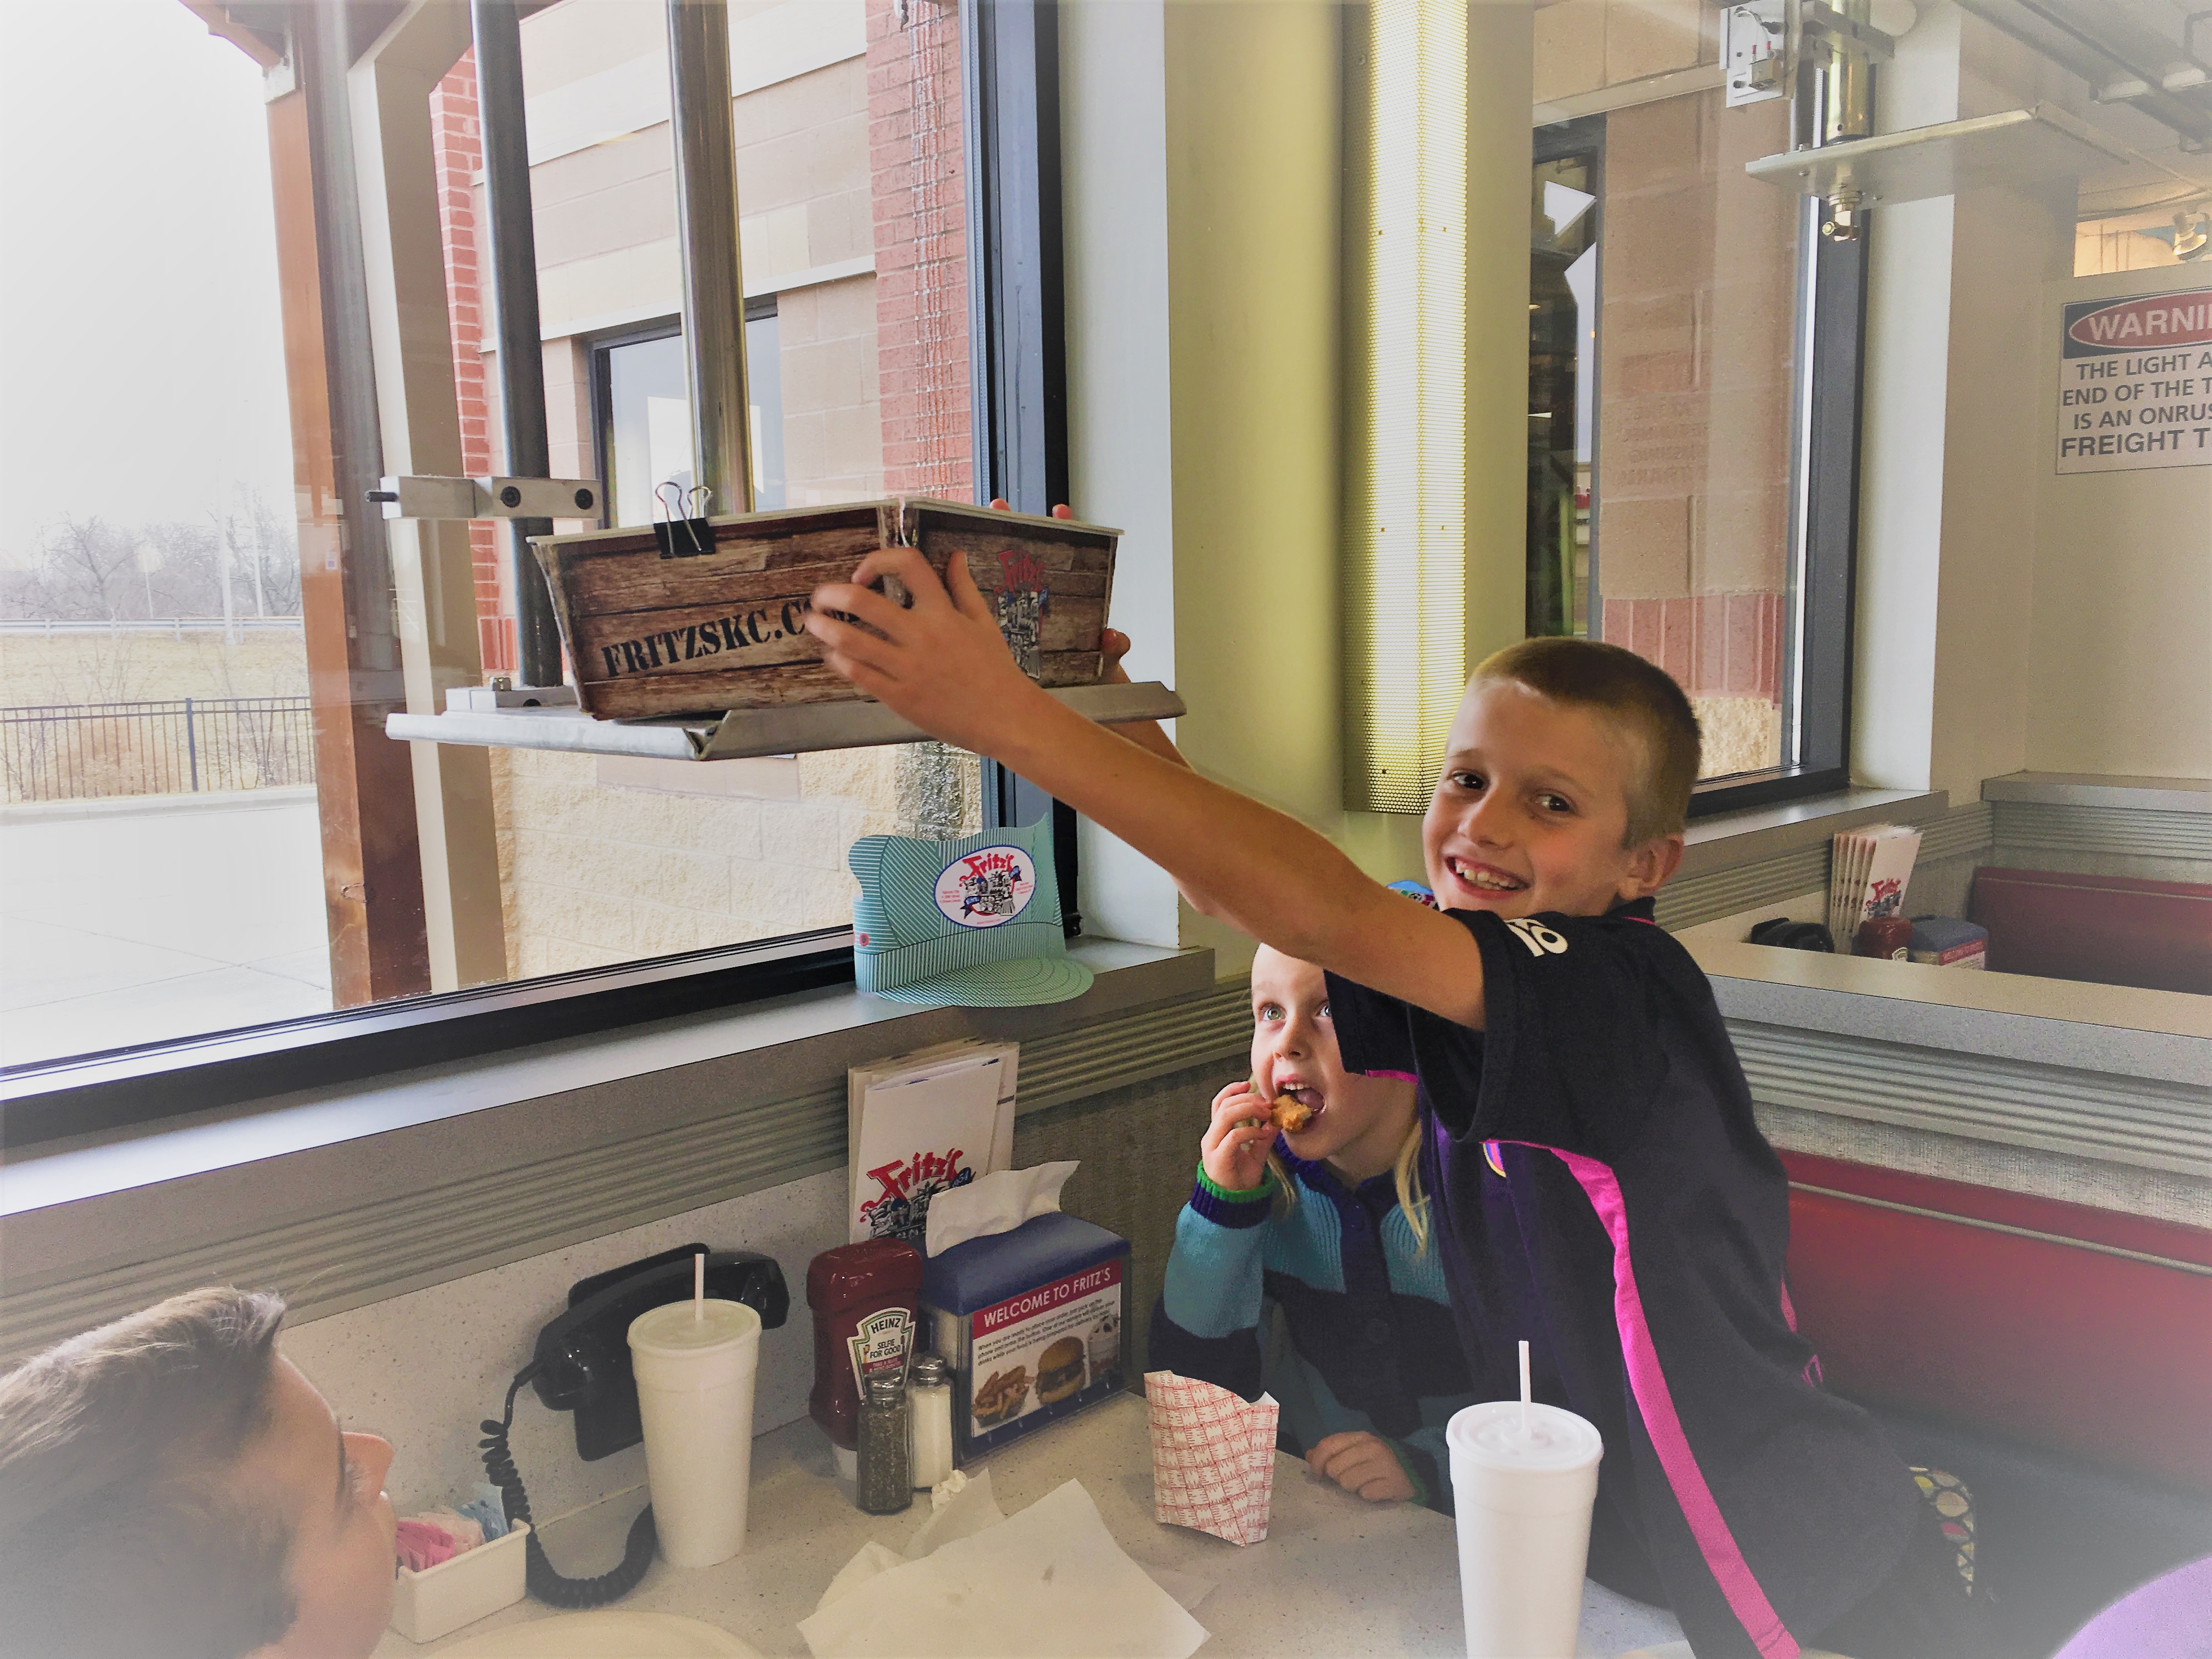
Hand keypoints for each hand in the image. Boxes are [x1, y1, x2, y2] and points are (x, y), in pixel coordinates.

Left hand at [805, 546, 1044, 752]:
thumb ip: (964, 587)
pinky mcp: (899, 696)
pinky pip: (858, 674)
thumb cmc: (995, 670)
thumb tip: (954, 556)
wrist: (1005, 718)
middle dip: (831, 594)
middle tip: (821, 598)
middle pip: (862, 602)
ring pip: (850, 640)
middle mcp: (921, 635)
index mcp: (943, 612)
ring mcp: (907, 667)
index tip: (863, 573)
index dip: (877, 560)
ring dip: (824, 627)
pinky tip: (834, 656)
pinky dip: (839, 661)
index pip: (907, 566)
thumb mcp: (983, 622)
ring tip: (814, 622)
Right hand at [1199, 1079, 1275, 1192]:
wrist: (1234, 1203)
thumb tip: (1277, 1119)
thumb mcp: (1256, 1152)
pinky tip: (1262, 1134)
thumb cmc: (1241, 1178)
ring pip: (1226, 1116)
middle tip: (1267, 1105)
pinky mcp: (1218, 1158)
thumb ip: (1264, 1135)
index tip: (1249, 1084)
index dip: (1232, 1090)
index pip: (1219, 1102)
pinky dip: (1251, 1131)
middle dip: (1248, 1100)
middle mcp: (1211, 1136)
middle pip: (1225, 1105)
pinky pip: (1234, 1136)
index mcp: (1217, 1132)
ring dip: (1249, 1110)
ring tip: (1266, 1115)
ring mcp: (1213, 1147)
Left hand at [1306, 1432, 1416, 1502]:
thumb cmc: (1379, 1461)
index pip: (1328, 1445)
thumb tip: (1309, 1455)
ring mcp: (1384, 1465)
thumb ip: (1334, 1451)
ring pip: (1348, 1483)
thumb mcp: (1357, 1450)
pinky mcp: (1393, 1484)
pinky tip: (1377, 1489)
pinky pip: (1365, 1495)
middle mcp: (1372, 1448)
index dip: (1317, 1462)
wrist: (1415, 1470)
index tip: (1317, 1474)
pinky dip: (1368, 1496)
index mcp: (1360, 1437)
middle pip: (1335, 1469)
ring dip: (1354, 1488)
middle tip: (1352, 1477)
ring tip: (1366, 1483)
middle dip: (1339, 1478)